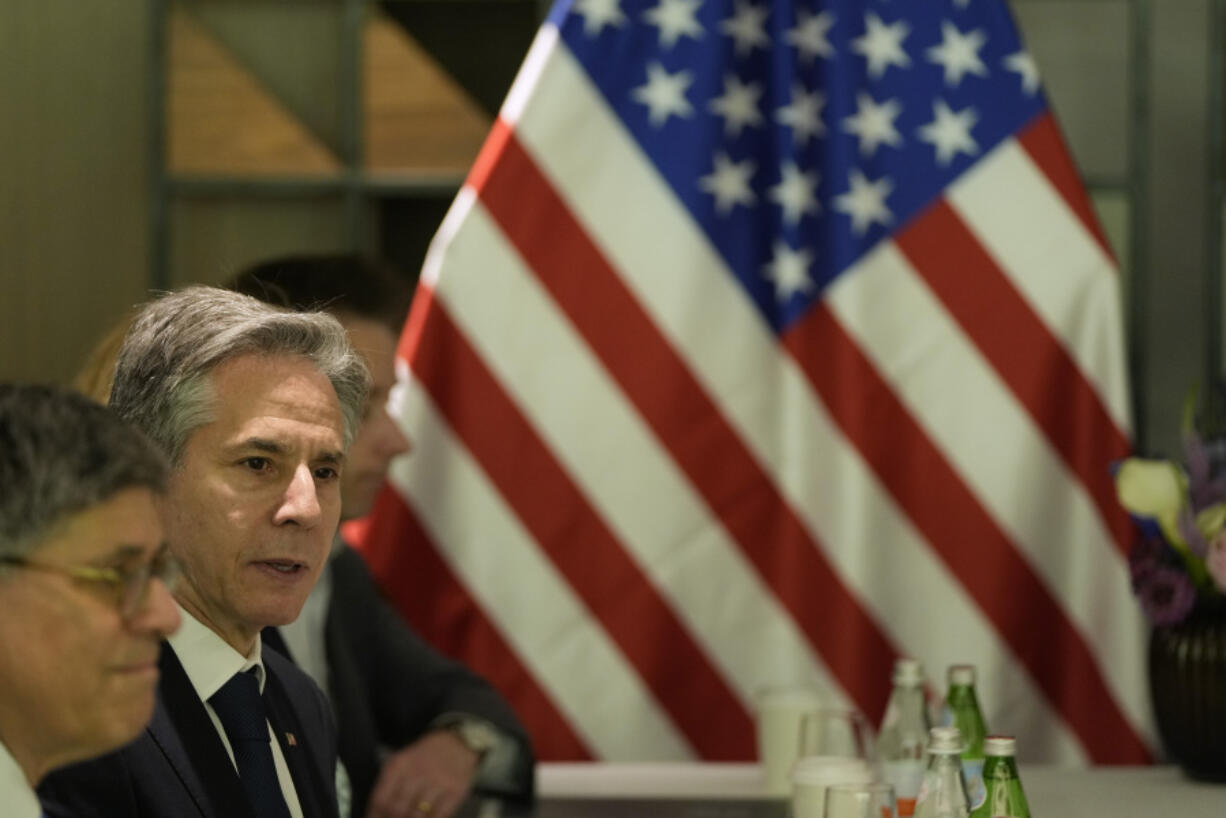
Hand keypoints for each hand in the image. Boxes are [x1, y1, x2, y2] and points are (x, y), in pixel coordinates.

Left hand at [365, 730, 480, 817]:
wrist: (456, 744)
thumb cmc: (424, 757)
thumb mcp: (401, 763)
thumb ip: (388, 786)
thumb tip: (376, 814)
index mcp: (399, 765)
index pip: (381, 799)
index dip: (375, 816)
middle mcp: (418, 773)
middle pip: (398, 810)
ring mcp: (438, 783)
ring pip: (417, 816)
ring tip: (410, 817)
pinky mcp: (455, 792)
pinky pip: (438, 816)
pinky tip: (426, 817)